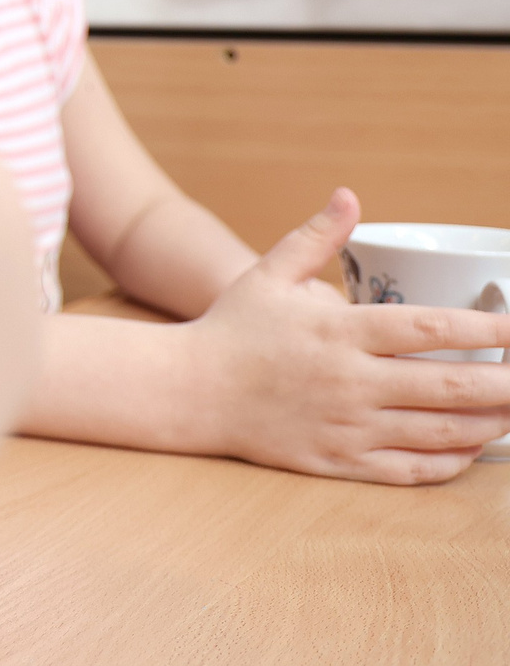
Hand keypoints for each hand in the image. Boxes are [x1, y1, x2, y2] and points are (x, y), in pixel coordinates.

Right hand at [183, 190, 509, 484]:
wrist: (188, 391)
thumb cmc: (231, 329)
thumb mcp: (268, 274)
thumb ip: (315, 237)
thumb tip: (349, 195)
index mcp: (338, 332)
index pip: (430, 329)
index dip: (486, 330)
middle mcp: (350, 382)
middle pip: (450, 387)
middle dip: (506, 383)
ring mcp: (347, 427)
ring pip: (440, 432)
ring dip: (490, 423)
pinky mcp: (339, 461)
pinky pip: (410, 470)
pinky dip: (451, 462)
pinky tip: (472, 448)